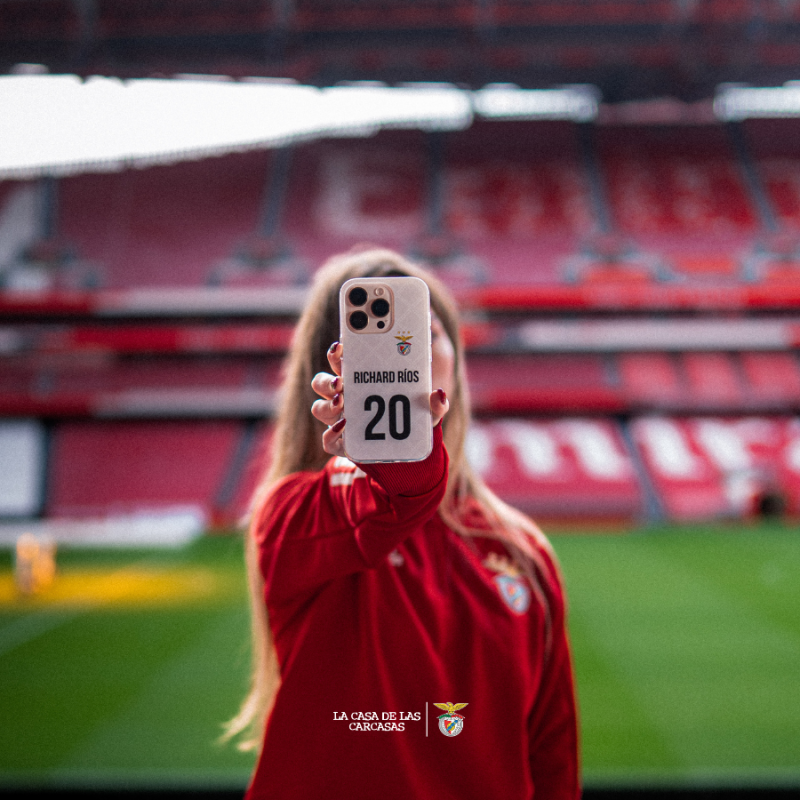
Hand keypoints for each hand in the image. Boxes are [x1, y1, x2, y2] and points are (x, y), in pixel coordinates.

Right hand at [311, 341, 449, 457]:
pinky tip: (344, 430)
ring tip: (342, 403)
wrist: (409, 453)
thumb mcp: (427, 412)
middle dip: (327, 380)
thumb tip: (438, 394)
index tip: (341, 346)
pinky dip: (331, 435)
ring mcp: (341, 421)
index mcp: (361, 381)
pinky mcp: (343, 445)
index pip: (340, 362)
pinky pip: (328, 441)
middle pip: (322, 383)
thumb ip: (435, 404)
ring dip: (326, 405)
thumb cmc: (414, 422)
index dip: (336, 353)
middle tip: (341, 380)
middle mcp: (345, 399)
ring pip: (319, 409)